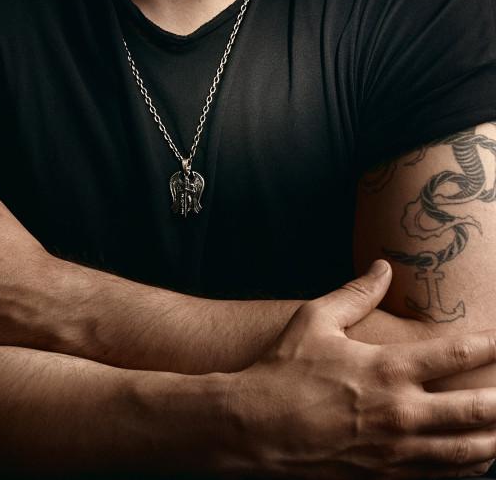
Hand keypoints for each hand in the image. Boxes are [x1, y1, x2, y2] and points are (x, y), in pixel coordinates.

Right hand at [224, 261, 495, 478]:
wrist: (254, 428)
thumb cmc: (283, 368)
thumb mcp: (315, 319)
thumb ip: (356, 293)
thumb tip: (384, 266)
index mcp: (386, 369)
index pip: (456, 354)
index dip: (491, 344)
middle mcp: (401, 413)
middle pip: (476, 411)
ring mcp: (397, 452)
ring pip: (468, 452)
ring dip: (494, 438)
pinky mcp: (387, 478)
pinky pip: (442, 478)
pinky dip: (468, 469)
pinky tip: (477, 458)